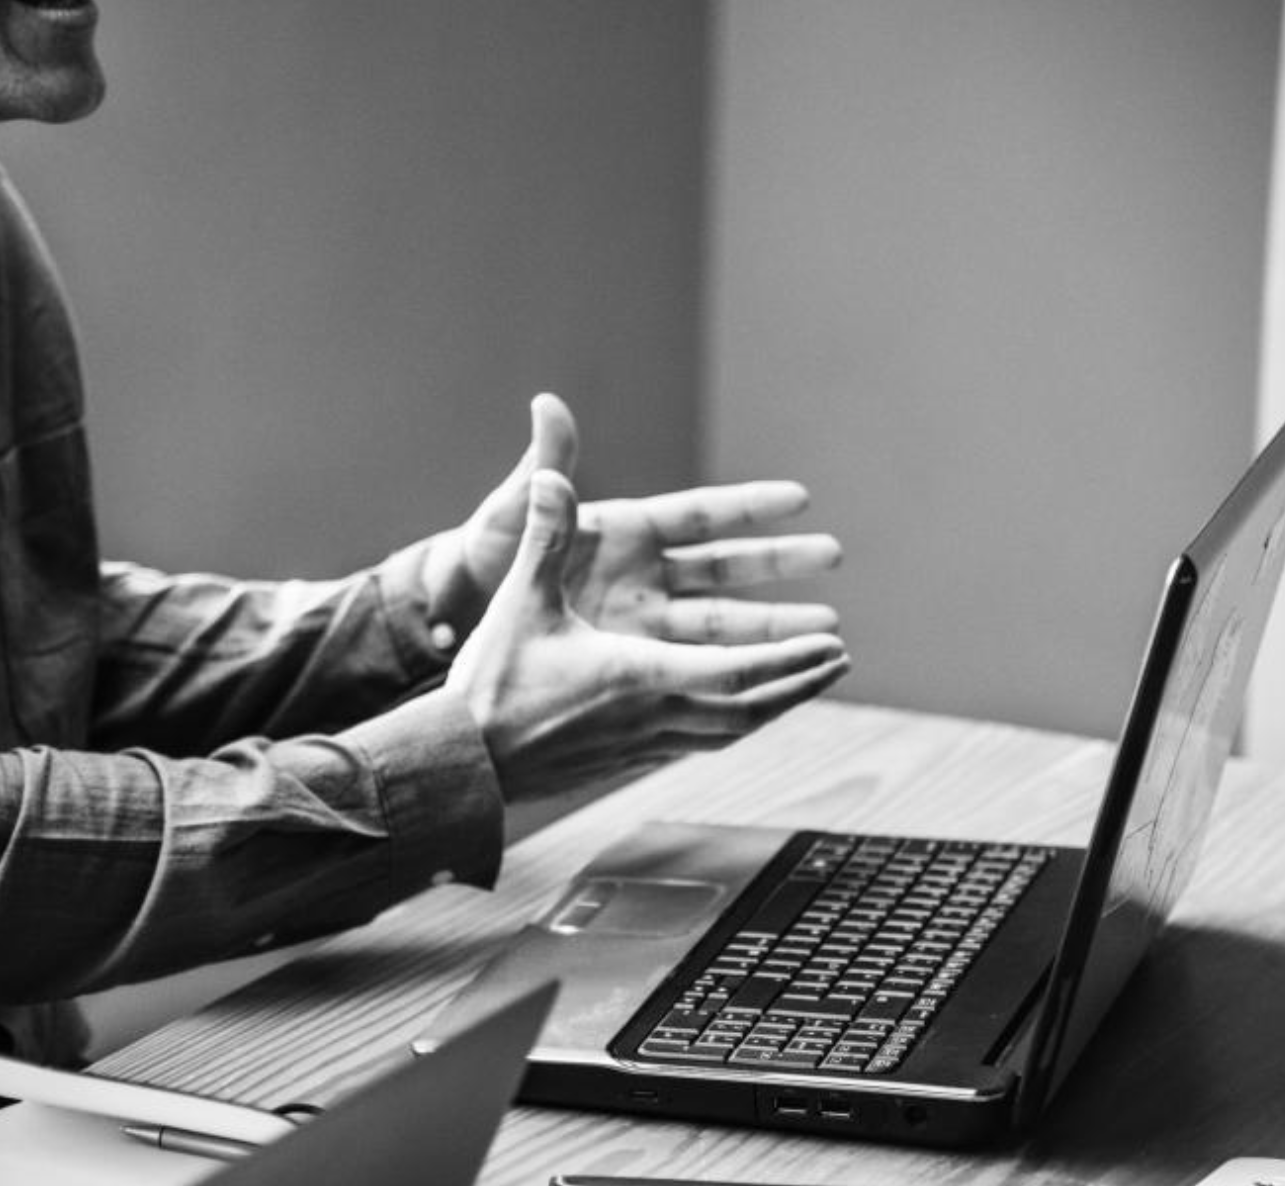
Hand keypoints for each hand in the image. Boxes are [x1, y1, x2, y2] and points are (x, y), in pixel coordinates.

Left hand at [441, 394, 843, 645]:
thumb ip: (542, 470)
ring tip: (828, 637)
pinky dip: (736, 673)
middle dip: (781, 565)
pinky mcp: (632, 661)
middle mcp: (644, 574)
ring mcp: (642, 620)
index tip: (800, 497)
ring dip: (773, 628)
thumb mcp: (510, 515)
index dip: (748, 507)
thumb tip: (547, 403)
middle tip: (835, 557)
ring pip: (723, 624)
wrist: (450, 619)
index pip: (700, 515)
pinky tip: (778, 684)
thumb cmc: (477, 558)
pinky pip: (694, 667)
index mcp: (625, 531)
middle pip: (726, 569)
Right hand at [447, 467, 850, 801]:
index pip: (735, 670)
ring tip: (806, 686)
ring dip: (775, 706)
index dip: (788, 659)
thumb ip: (544, 535)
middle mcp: (651, 713)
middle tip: (837, 660)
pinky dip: (734, 725)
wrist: (461, 763)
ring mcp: (642, 742)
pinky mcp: (627, 759)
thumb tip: (553, 476)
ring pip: (729, 729)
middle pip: (748, 704)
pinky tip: (740, 717)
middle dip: (799, 681)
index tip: (829, 646)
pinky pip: (700, 744)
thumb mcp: (520, 601)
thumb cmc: (490, 683)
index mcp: (638, 673)